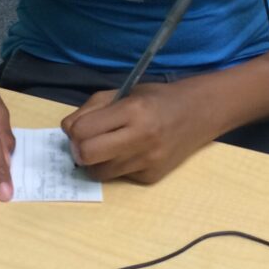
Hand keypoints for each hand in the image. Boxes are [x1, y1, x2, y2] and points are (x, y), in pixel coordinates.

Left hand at [61, 79, 208, 184]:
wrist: (200, 114)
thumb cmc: (158, 99)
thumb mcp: (125, 92)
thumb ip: (94, 108)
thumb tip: (68, 130)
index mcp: (132, 110)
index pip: (82, 131)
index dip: (73, 130)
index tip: (78, 128)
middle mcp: (141, 138)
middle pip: (87, 156)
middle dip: (79, 150)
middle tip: (86, 143)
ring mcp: (147, 161)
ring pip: (99, 173)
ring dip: (96, 162)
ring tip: (107, 148)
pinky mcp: (151, 177)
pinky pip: (119, 177)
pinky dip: (117, 166)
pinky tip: (132, 153)